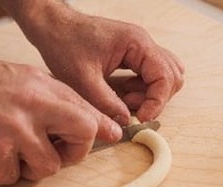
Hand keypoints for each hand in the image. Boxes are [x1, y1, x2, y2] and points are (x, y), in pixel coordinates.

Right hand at [0, 57, 121, 184]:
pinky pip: (13, 178)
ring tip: (12, 154)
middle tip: (59, 154)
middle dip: (76, 152)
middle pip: (83, 136)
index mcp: (41, 86)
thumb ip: (47, 97)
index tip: (109, 137)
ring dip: (33, 167)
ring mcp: (16, 132)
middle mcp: (34, 107)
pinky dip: (2, 172)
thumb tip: (76, 115)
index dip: (100, 128)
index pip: (86, 111)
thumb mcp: (16, 77)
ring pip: (49, 167)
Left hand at [19, 6, 183, 124]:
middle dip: (154, 99)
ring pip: (161, 76)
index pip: (165, 76)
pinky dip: (140, 90)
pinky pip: (147, 75)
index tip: (140, 118)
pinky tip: (120, 96)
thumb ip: (106, 103)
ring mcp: (138, 49)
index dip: (156, 102)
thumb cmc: (65, 43)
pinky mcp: (130, 56)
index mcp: (137, 43)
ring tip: (122, 102)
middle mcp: (143, 44)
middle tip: (130, 110)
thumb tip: (125, 122)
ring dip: (148, 95)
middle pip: (170, 76)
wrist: (52, 28)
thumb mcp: (83, 80)